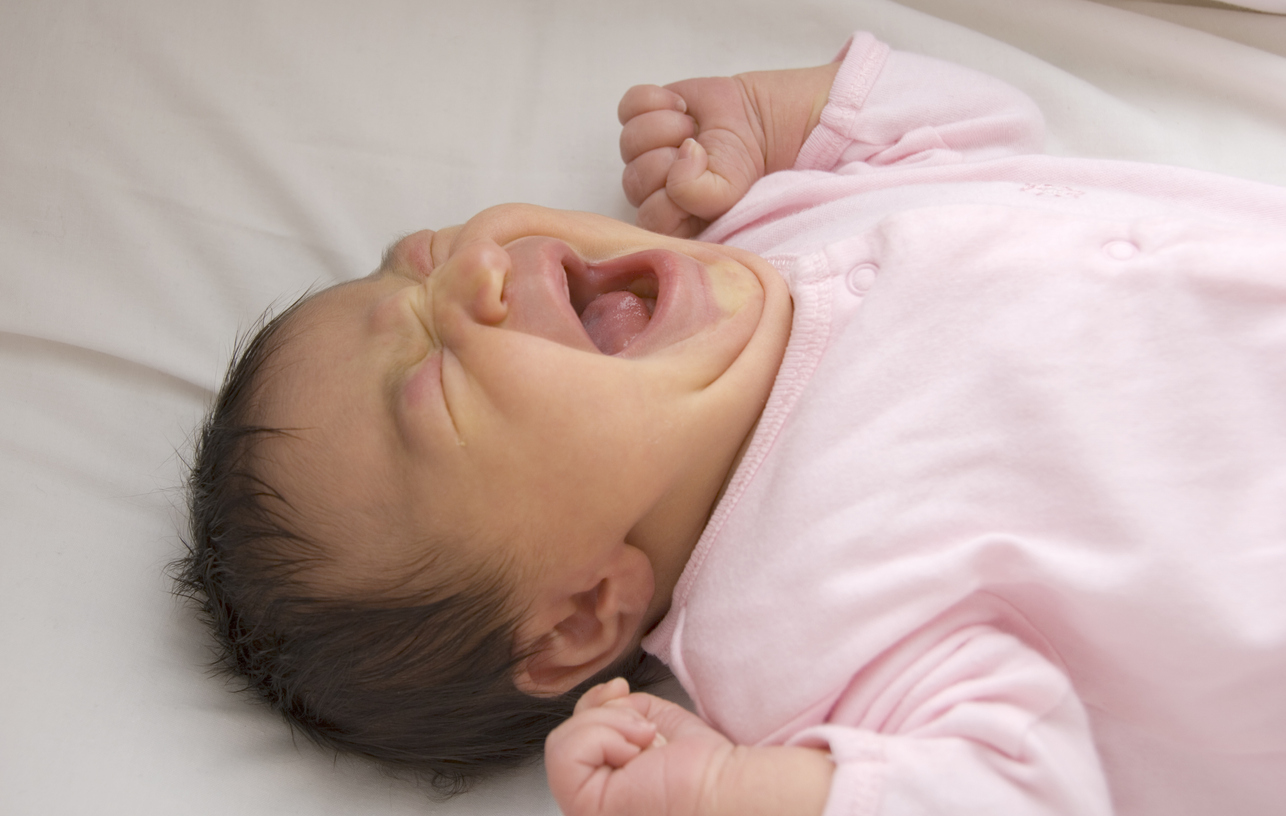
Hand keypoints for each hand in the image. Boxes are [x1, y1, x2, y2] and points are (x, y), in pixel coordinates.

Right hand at [545, 678, 735, 815]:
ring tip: (644, 742)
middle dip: (606, 714)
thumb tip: (607, 692)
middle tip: (645, 730)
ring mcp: (582, 806)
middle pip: (564, 735)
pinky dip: (602, 736)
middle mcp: (589, 799)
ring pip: (561, 740)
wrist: (721, 786)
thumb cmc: (699, 766)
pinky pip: (565, 751)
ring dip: (608, 724)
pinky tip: (635, 751)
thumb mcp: (650, 719)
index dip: (592, 706)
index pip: (572, 738)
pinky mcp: (584, 806)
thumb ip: (619, 708)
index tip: (620, 690)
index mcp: (603, 783)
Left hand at [618, 76, 764, 237]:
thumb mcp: (727, 193)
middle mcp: (647, 190)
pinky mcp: (638, 116)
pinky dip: (657, 100)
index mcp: (667, 219)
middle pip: (634, 180)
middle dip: (673, 159)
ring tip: (692, 129)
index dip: (675, 195)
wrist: (754, 121)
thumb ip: (696, 194)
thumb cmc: (739, 165)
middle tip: (700, 150)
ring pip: (629, 141)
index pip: (649, 218)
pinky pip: (627, 106)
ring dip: (668, 128)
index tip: (704, 176)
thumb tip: (680, 155)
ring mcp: (640, 152)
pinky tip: (681, 107)